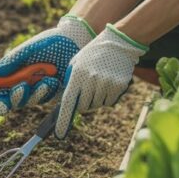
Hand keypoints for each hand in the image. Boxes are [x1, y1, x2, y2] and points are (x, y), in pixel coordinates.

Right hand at [0, 14, 94, 113]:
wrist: (75, 41)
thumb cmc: (49, 42)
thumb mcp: (29, 49)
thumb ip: (12, 61)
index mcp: (14, 73)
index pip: (0, 90)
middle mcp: (25, 83)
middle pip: (13, 100)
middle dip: (16, 97)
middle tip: (21, 87)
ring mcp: (39, 89)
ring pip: (30, 100)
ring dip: (35, 93)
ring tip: (45, 81)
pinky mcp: (53, 93)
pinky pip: (46, 99)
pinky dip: (47, 91)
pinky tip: (53, 80)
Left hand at [54, 24, 147, 138]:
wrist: (118, 43)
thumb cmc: (92, 54)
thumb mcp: (76, 63)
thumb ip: (71, 82)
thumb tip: (67, 104)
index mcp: (78, 74)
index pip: (68, 101)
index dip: (63, 119)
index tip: (59, 134)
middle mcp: (91, 80)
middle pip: (83, 106)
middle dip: (82, 104)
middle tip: (86, 92)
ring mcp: (106, 83)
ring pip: (97, 104)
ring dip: (95, 99)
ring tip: (98, 82)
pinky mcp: (119, 85)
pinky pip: (109, 102)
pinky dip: (106, 97)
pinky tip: (107, 83)